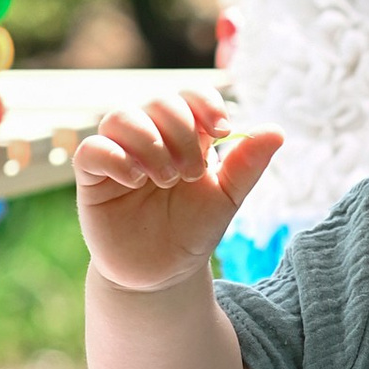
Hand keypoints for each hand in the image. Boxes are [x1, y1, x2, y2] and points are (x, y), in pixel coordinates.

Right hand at [75, 92, 282, 291]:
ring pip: (121, 116)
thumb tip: (276, 130)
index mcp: (184, 135)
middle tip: (192, 173)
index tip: (221, 131)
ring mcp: (118, 152)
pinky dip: (116, 157)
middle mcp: (149, 136)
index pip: (189, 94)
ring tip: (167, 178)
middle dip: (181, 131)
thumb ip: (247, 165)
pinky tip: (135, 180)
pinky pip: (92, 149)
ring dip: (150, 142)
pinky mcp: (91, 176)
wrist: (162, 273)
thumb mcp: (226, 198)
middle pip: (158, 101)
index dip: (204, 103)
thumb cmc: (192, 230)